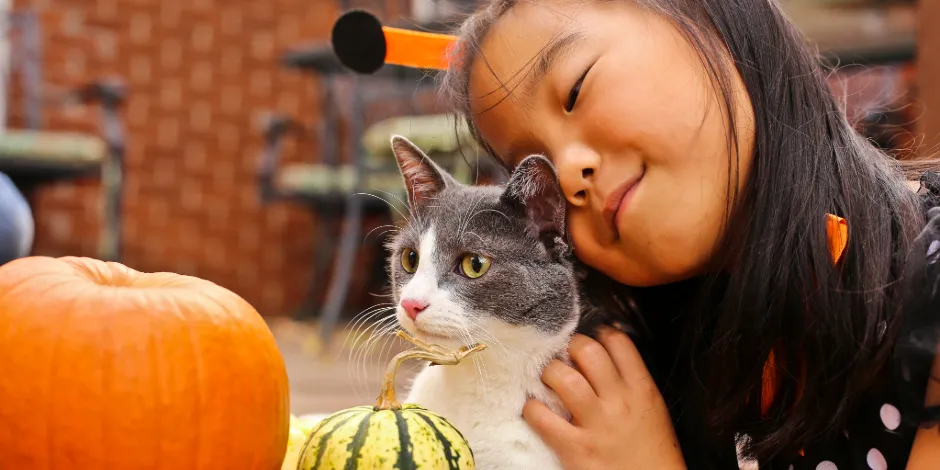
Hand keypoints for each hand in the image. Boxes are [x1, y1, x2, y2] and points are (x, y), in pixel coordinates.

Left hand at [523, 327, 685, 469]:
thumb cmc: (652, 453)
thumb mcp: (652, 410)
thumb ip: (631, 383)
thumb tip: (605, 357)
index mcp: (642, 390)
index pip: (619, 342)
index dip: (599, 334)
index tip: (589, 340)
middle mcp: (619, 402)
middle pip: (587, 351)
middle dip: (569, 348)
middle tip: (564, 357)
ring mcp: (596, 424)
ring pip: (564, 378)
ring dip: (549, 374)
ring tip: (548, 381)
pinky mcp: (575, 448)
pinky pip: (542, 417)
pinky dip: (532, 409)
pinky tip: (535, 410)